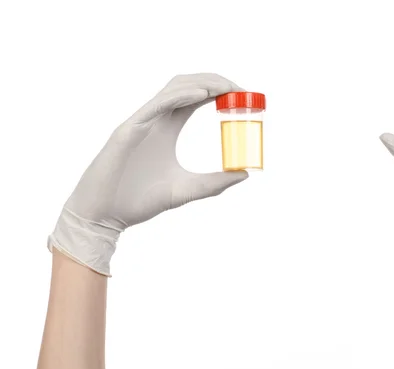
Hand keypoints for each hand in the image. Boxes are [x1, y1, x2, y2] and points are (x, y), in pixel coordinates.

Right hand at [48, 73, 247, 275]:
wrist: (104, 217)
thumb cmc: (138, 202)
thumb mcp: (186, 190)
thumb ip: (214, 183)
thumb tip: (244, 174)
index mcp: (166, 129)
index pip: (195, 98)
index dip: (218, 91)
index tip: (244, 95)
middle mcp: (154, 121)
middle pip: (185, 86)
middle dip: (213, 80)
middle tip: (240, 89)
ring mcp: (140, 123)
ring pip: (172, 90)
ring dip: (200, 83)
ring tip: (226, 87)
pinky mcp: (127, 131)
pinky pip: (156, 106)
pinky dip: (179, 96)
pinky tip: (202, 95)